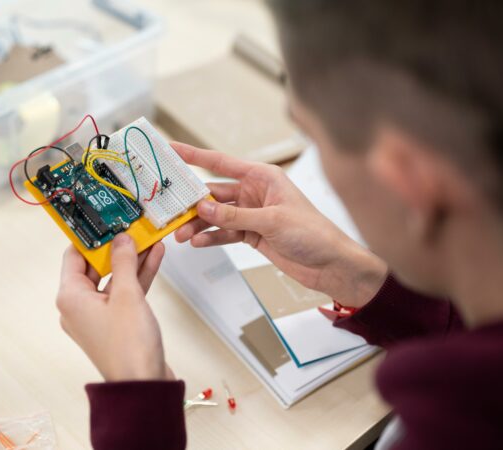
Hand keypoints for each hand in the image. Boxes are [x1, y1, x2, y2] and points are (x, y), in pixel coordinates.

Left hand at [57, 234, 172, 380]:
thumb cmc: (129, 345)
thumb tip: (121, 238)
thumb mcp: (127, 294)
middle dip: (116, 246)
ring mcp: (98, 315)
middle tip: (131, 224)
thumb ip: (123, 262)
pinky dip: (138, 277)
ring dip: (131, 260)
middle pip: (95, 266)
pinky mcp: (116, 323)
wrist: (143, 385)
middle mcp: (79, 305)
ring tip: (149, 237)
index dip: (89, 236)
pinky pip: (124, 293)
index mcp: (70, 297)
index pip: (74, 255)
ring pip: (113, 278)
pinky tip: (155, 258)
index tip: (103, 218)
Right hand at [173, 142, 387, 307]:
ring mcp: (252, 214)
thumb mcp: (272, 221)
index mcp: (263, 177)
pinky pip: (225, 233)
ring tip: (182, 235)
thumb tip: (204, 209)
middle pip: (214, 193)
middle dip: (192, 203)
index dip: (194, 156)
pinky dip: (212, 238)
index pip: (221, 163)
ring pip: (217, 216)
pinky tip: (199, 242)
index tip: (171, 149)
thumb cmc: (314, 233)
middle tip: (171, 209)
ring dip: (199, 225)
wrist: (331, 264)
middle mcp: (255, 193)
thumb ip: (235, 216)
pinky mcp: (252, 234)